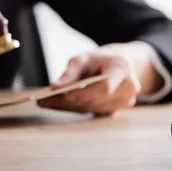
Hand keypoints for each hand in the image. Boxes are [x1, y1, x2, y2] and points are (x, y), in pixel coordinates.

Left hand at [37, 43, 163, 115]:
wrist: (121, 65)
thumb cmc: (100, 60)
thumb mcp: (85, 58)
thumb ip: (70, 72)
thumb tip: (54, 88)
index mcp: (121, 69)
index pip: (104, 87)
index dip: (83, 93)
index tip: (61, 95)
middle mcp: (127, 88)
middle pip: (96, 100)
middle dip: (69, 102)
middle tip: (43, 102)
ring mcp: (125, 102)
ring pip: (92, 109)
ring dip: (69, 108)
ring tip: (46, 103)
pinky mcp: (117, 111)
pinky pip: (92, 113)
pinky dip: (75, 109)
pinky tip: (58, 106)